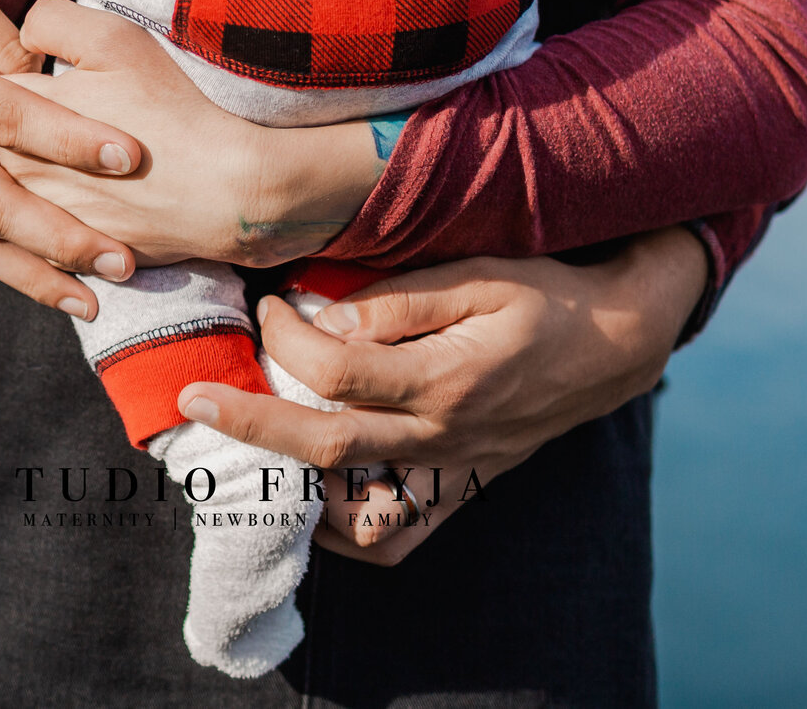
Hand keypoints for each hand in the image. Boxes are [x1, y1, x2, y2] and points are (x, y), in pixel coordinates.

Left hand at [0, 0, 381, 266]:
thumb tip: (19, 34)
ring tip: (0, 163)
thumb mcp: (113, 40)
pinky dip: (19, 229)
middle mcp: (11, 167)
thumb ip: (50, 21)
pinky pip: (20, 242)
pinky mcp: (58, 252)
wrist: (219, 191)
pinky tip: (30, 212)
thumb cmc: (167, 108)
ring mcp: (32, 216)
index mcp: (14, 111)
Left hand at [170, 231, 709, 565]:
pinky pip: (398, 533)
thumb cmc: (544, 295)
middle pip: (328, 445)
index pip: (338, 370)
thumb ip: (401, 299)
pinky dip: (349, 529)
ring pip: (355, 503)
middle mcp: (445, 433)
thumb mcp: (481, 274)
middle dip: (251, 423)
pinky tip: (313, 494)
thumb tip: (326, 316)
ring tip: (245, 448)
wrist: (614, 344)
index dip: (286, 336)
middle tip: (192, 400)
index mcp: (446, 377)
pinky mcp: (461, 483)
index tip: (267, 303)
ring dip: (292, 482)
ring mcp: (453, 467)